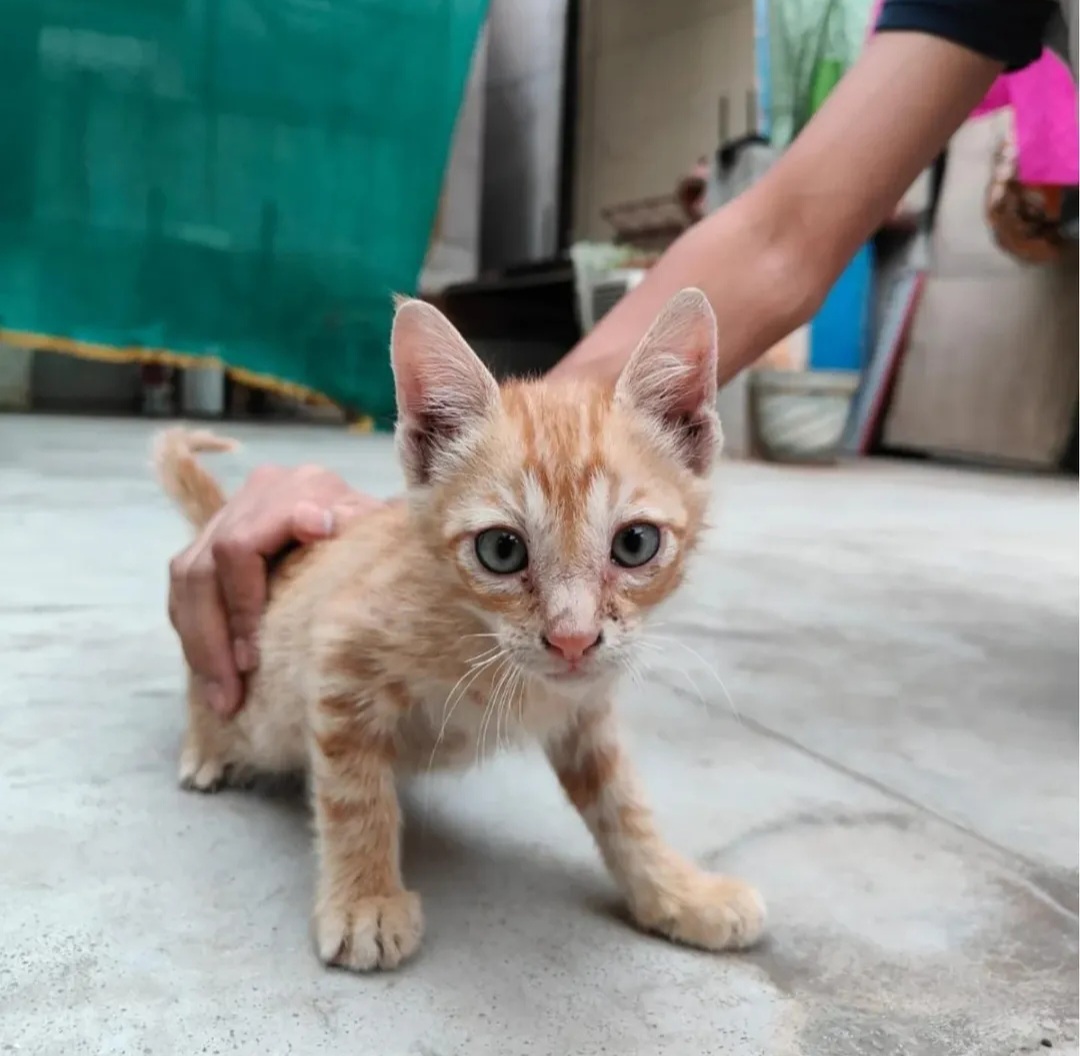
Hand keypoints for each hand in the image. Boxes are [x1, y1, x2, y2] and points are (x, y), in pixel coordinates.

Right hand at [168, 465, 381, 716]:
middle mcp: (264, 489)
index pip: (242, 546)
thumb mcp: (385, 543)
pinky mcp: (216, 535)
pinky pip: (186, 588)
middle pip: (208, 566)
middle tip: (233, 693)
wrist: (380, 529)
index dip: (242, 602)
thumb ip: (364, 536)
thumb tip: (326, 529)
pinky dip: (196, 633)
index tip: (251, 658)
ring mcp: (235, 509)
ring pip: (188, 578)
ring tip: (222, 697)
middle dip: (216, 639)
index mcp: (306, 486)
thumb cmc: (387, 545)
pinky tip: (212, 674)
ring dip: (200, 644)